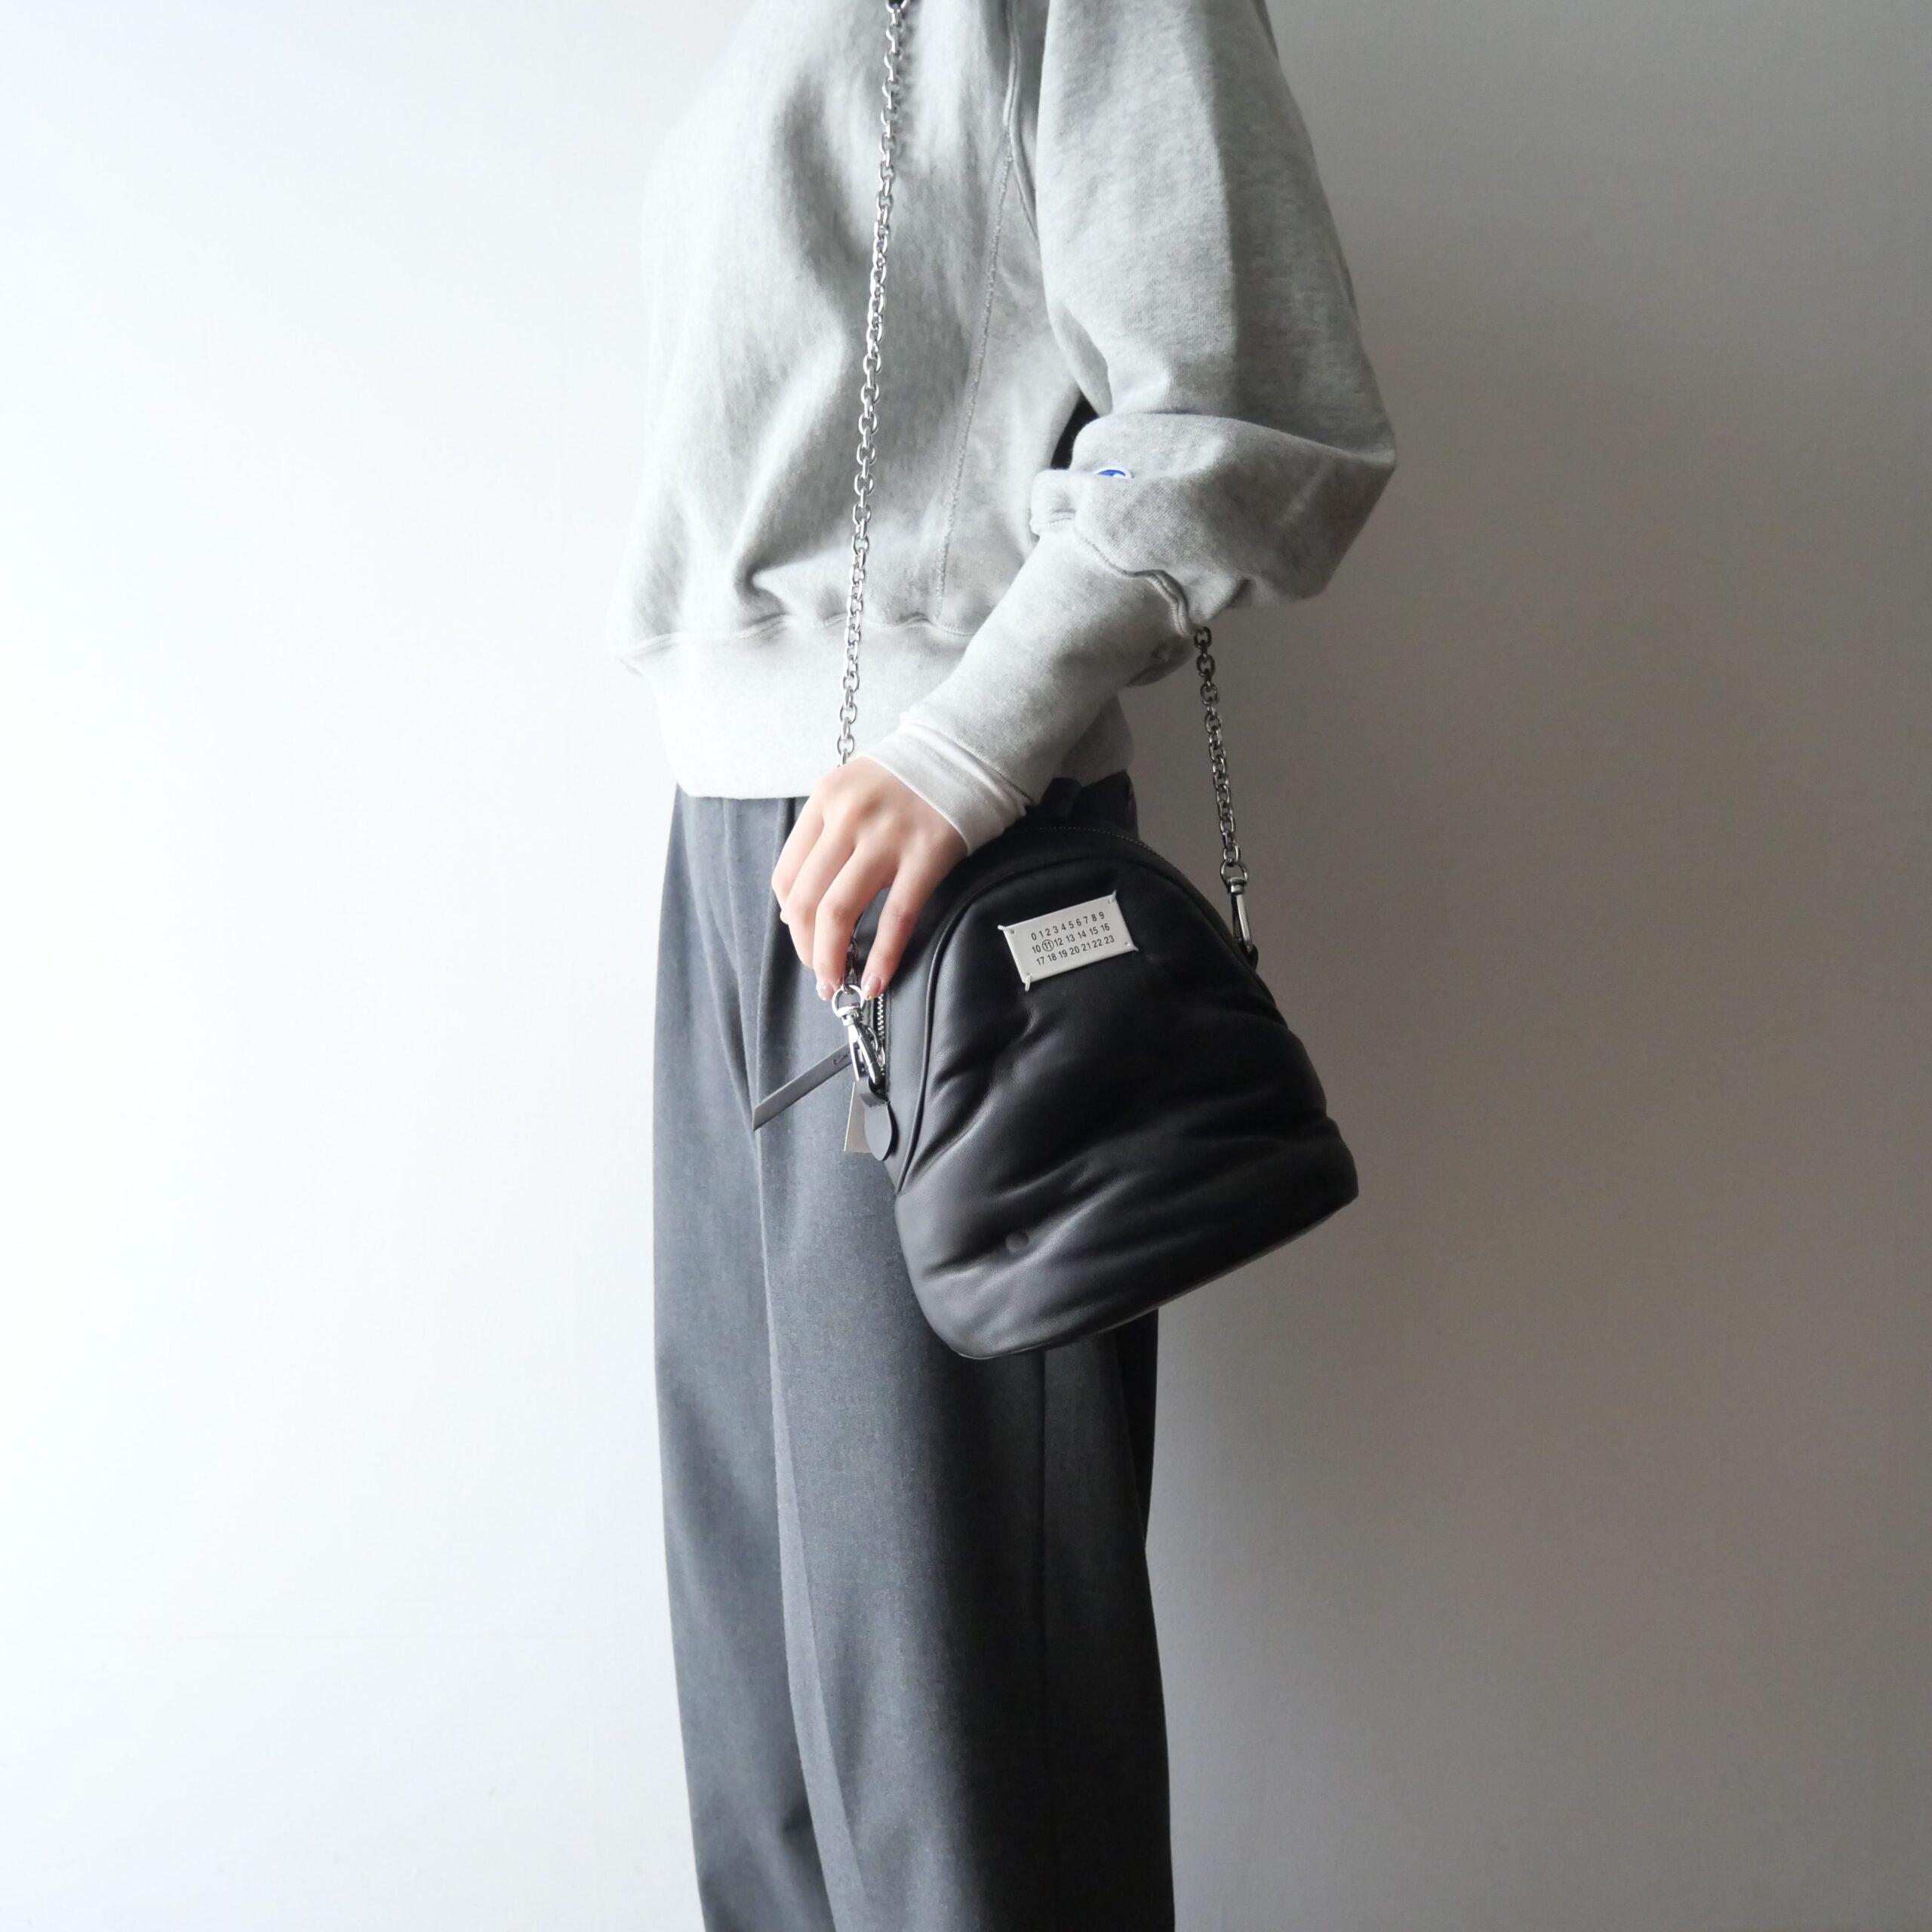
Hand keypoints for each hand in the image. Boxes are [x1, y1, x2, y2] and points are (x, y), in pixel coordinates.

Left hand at [771, 757, 968, 999]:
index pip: (786, 874)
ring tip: (837, 984)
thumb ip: (826, 837)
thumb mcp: (852, 792)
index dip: (790, 918)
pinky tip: (876, 982)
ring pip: (838, 911)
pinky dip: (882, 957)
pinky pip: (896, 917)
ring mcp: (886, 837)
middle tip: (820, 973)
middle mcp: (847, 818)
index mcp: (825, 801)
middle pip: (806, 899)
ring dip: (830, 958)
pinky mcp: (926, 856)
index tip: (802, 938)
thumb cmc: (907, 780)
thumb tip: (799, 907)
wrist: (965, 752)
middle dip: (806, 947)